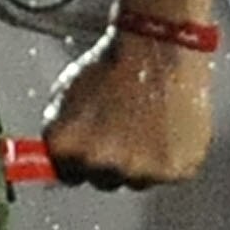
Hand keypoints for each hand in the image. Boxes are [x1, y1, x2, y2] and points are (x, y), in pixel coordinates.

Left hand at [43, 28, 213, 187]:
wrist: (158, 48)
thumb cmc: (112, 65)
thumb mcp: (66, 96)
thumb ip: (60, 130)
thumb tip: (53, 159)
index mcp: (69, 147)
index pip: (66, 175)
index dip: (78, 159)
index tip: (88, 148)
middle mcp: (102, 165)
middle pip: (102, 181)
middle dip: (108, 162)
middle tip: (120, 130)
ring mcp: (141, 171)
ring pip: (137, 180)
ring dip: (139, 162)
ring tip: (145, 123)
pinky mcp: (177, 169)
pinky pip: (167, 173)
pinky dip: (169, 156)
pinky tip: (166, 127)